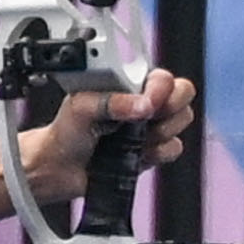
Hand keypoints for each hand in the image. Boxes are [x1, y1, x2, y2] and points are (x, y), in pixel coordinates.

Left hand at [17, 66, 197, 203]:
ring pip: (182, 121)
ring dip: (160, 131)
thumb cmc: (67, 130)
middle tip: (145, 119)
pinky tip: (137, 153)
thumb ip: (112, 101)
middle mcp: (145, 101)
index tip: (147, 102)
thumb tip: (143, 106)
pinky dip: (158, 152)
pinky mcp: (153, 151)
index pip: (164, 76)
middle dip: (169, 108)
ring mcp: (151, 126)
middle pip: (184, 94)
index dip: (161, 89)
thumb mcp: (81, 105)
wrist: (60, 166)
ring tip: (133, 137)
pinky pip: (174, 149)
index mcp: (130, 82)